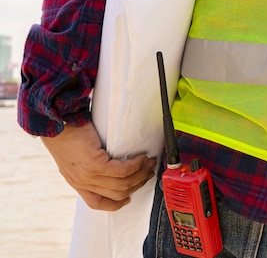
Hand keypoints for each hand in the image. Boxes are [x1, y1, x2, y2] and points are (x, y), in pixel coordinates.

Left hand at [41, 121, 156, 211]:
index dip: (115, 204)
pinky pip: (122, 171)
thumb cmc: (67, 134)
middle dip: (137, 184)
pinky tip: (140, 158)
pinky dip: (135, 165)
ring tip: (148, 163)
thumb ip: (90, 167)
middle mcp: (83, 183)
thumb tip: (111, 165)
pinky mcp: (94, 164)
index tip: (128, 198)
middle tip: (148, 172)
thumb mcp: (76, 157)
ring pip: (123, 184)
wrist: (56, 124)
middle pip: (117, 193)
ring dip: (140, 174)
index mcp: (77, 183)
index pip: (97, 203)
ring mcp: (88, 176)